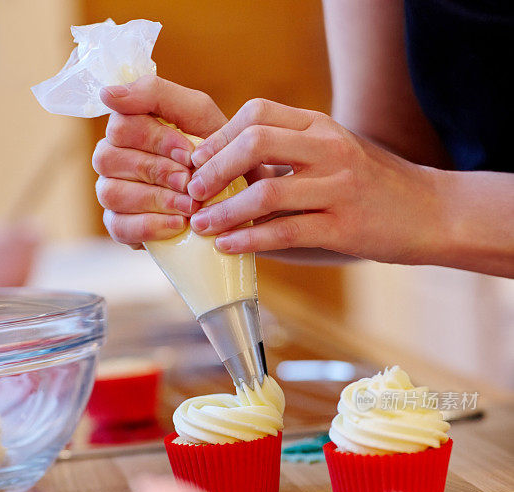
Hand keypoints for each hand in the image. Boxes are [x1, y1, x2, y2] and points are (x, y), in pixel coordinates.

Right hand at [92, 75, 226, 245]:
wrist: (240, 198)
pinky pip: (119, 227)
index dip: (155, 140)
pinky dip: (150, 225)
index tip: (188, 153)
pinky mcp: (120, 226)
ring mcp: (112, 193)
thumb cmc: (216, 152)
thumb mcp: (198, 114)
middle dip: (156, 171)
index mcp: (127, 128)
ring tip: (190, 206)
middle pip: (108, 158)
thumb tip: (107, 94)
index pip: (119, 127)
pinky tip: (179, 224)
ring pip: (111, 193)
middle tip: (190, 183)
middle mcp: (112, 159)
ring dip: (155, 198)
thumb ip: (156, 94)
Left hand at [187, 98, 440, 263]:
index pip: (257, 113)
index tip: (196, 160)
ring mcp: (338, 187)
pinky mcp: (343, 226)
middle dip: (213, 169)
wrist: (431, 213)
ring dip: (225, 212)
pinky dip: (250, 240)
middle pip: (255, 142)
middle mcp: (329, 148)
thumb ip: (291, 154)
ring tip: (203, 225)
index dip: (218, 137)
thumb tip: (231, 168)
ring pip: (265, 193)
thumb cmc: (374, 186)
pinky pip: (285, 232)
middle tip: (193, 192)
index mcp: (322, 126)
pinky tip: (229, 246)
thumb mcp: (335, 154)